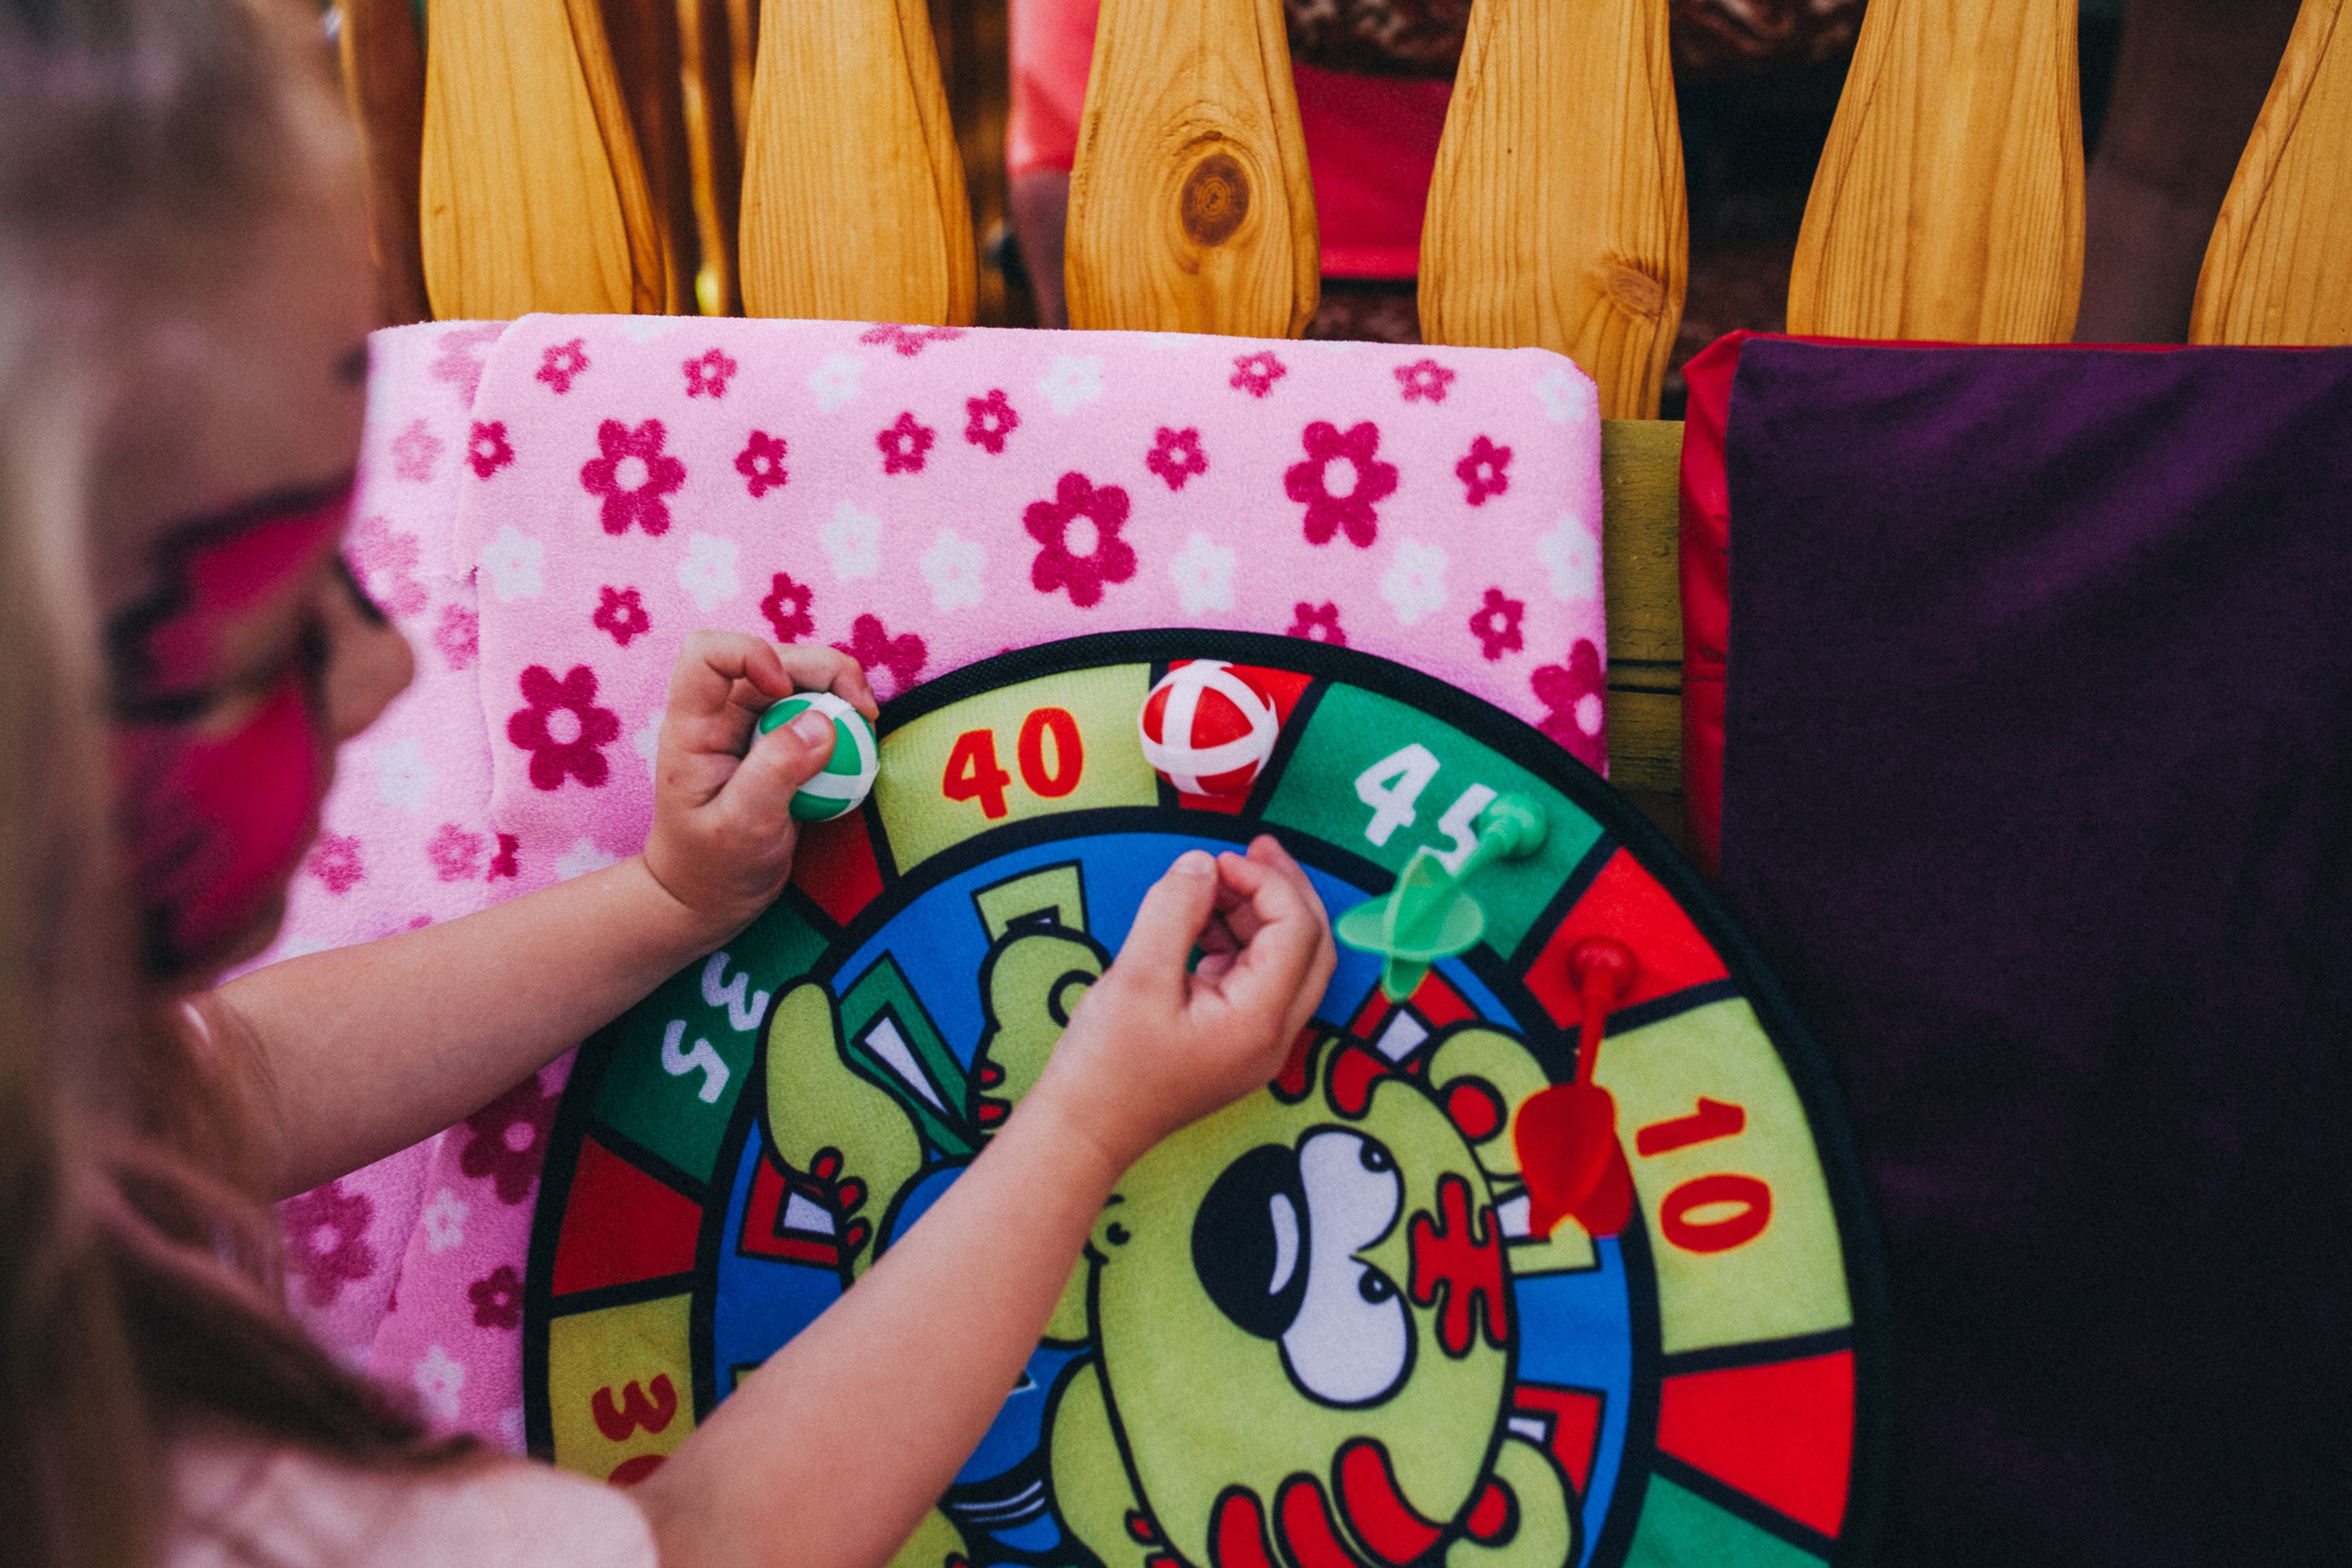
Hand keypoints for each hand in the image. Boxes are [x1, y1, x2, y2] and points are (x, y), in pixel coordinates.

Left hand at [640, 632, 878, 939]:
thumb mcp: (741, 828)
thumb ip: (776, 773)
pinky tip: (862, 747)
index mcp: (694, 726)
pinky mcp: (782, 742)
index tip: (786, 692)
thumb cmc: (711, 867)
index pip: (708, 655)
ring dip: (842, 692)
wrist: (708, 897)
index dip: (751, 653)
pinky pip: (819, 711)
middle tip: (865, 712)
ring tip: (868, 729)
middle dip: (826, 671)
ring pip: (803, 679)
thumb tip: (824, 723)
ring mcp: (754, 726)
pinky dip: (847, 719)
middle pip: (776, 657)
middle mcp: (722, 715)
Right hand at [1030, 836, 1336, 1173]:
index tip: (1218, 862)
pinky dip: (1238, 939)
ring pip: (1286, 959)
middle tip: (1252, 847)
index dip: (1267, 883)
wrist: (1084, 1130)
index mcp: (1260, 1021)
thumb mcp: (1135, 976)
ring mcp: (1257, 1041)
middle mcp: (1273, 1035)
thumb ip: (1174, 910)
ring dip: (1258, 913)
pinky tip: (1200, 919)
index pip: (1298, 932)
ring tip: (1212, 881)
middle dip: (1285, 889)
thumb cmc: (1107, 1064)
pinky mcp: (1234, 1040)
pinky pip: (1256, 977)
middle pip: (1311, 944)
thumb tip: (1202, 864)